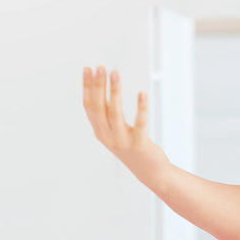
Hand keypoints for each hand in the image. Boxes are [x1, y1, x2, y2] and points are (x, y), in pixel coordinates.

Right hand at [82, 66, 169, 186]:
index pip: (90, 106)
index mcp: (100, 132)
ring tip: (115, 74)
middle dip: (98, 85)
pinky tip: (142, 93)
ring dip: (114, 92)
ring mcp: (122, 142)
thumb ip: (109, 116)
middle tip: (100, 67)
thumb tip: (103, 90)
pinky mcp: (139, 146)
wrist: (151, 173)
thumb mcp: (117, 132)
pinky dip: (141, 108)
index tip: (88, 69)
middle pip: (99, 107)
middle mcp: (107, 137)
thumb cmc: (134, 148)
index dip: (88, 87)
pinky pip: (140, 124)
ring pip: (115, 113)